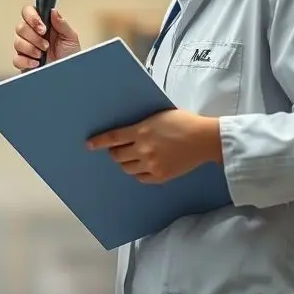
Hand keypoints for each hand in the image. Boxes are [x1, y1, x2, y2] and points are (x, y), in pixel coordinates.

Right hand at [12, 6, 80, 70]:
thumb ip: (62, 23)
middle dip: (34, 37)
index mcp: (43, 25)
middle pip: (20, 27)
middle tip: (46, 44)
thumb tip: (53, 11)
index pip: (29, 12)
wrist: (69, 75)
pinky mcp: (23, 62)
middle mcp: (33, 35)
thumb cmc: (70, 56)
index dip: (32, 17)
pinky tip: (36, 63)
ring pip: (17, 42)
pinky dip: (26, 61)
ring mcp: (26, 48)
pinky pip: (16, 59)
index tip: (42, 28)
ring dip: (31, 48)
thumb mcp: (70, 38)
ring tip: (42, 54)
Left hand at [87, 110, 222, 182]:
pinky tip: (144, 166)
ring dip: (126, 163)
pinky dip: (139, 172)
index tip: (89, 144)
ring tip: (133, 158)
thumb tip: (129, 128)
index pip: (113, 138)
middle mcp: (143, 149)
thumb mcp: (158, 115)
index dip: (99, 142)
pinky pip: (141, 178)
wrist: (204, 139)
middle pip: (117, 156)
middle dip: (115, 153)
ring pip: (127, 168)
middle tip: (119, 150)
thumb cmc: (183, 122)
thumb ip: (142, 124)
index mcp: (141, 131)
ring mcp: (151, 164)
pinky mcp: (161, 176)